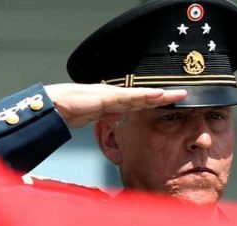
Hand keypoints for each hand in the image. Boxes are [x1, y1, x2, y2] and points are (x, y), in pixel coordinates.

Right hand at [43, 83, 187, 128]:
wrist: (52, 106)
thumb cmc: (67, 110)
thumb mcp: (93, 117)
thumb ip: (106, 119)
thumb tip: (117, 122)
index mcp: (112, 101)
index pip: (139, 102)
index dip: (155, 101)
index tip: (171, 101)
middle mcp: (114, 95)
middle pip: (144, 96)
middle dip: (164, 96)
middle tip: (183, 94)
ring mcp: (111, 94)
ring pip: (141, 95)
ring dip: (160, 95)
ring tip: (178, 94)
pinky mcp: (107, 96)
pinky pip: (130, 97)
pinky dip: (145, 96)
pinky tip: (158, 95)